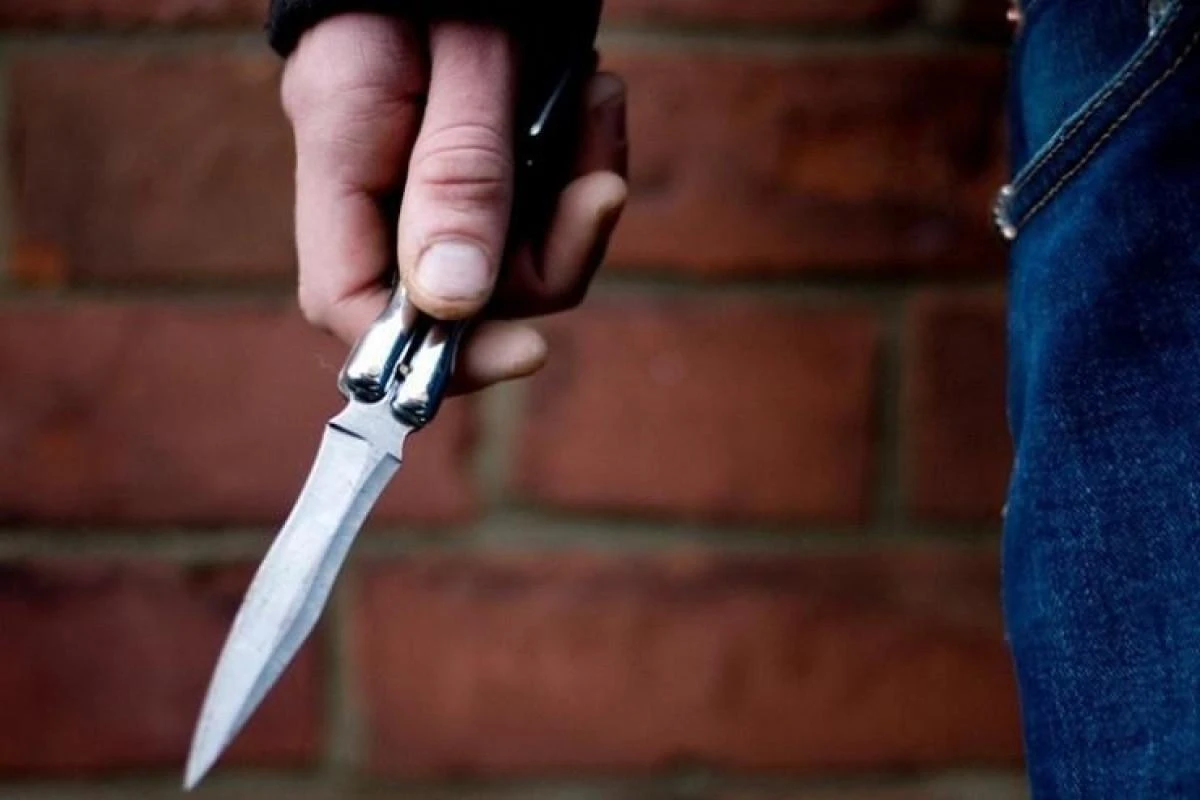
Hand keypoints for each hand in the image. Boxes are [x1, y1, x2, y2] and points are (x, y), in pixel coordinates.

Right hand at [280, 13, 627, 392]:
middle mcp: (378, 185)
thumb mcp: (464, 59)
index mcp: (340, 154)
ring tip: (599, 106)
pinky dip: (579, 166)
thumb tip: (453, 302)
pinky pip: (535, 209)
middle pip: (453, 296)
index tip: (528, 352)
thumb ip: (455, 174)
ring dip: (575, 201)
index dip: (431, 354)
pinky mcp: (478, 167)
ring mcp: (429, 180)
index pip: (352, 303)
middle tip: (598, 191)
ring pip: (508, 259)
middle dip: (545, 258)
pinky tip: (596, 102)